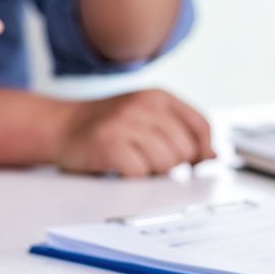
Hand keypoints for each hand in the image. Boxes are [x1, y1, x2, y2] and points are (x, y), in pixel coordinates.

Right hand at [53, 88, 214, 176]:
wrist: (60, 125)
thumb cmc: (107, 125)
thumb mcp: (146, 116)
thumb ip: (180, 131)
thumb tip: (213, 156)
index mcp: (158, 96)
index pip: (201, 125)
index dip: (202, 150)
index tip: (195, 162)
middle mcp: (143, 105)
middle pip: (185, 150)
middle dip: (173, 164)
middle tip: (152, 161)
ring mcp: (125, 123)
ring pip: (165, 163)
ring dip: (152, 172)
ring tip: (134, 161)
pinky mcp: (108, 144)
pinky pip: (139, 173)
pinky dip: (132, 177)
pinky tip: (120, 166)